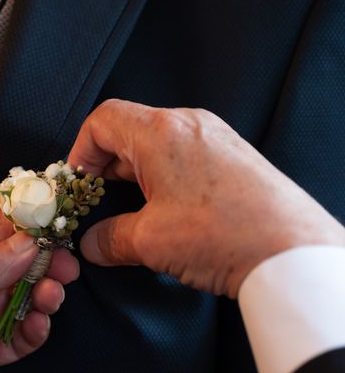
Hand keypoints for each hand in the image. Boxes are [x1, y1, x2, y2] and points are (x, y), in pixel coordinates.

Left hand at [0, 206, 78, 372]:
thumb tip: (24, 246)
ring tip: (51, 295)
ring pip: (16, 297)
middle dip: (38, 262)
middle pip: (8, 262)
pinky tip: (38, 324)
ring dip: (40, 294)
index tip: (46, 229)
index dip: (17, 226)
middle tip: (62, 265)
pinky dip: (31, 331)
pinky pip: (12, 337)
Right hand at [68, 100, 344, 297]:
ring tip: (128, 211)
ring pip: (154, 144)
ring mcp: (214, 138)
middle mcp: (188, 125)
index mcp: (161, 133)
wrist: (294, 252)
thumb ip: (109, 239)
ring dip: (133, 174)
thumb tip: (92, 244)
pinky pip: (181, 155)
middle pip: (127, 130)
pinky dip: (161, 177)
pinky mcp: (231, 156)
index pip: (102, 121)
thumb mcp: (151, 241)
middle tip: (96, 202)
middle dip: (104, 167)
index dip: (80, 151)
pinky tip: (163, 211)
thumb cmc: (224, 236)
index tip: (78, 184)